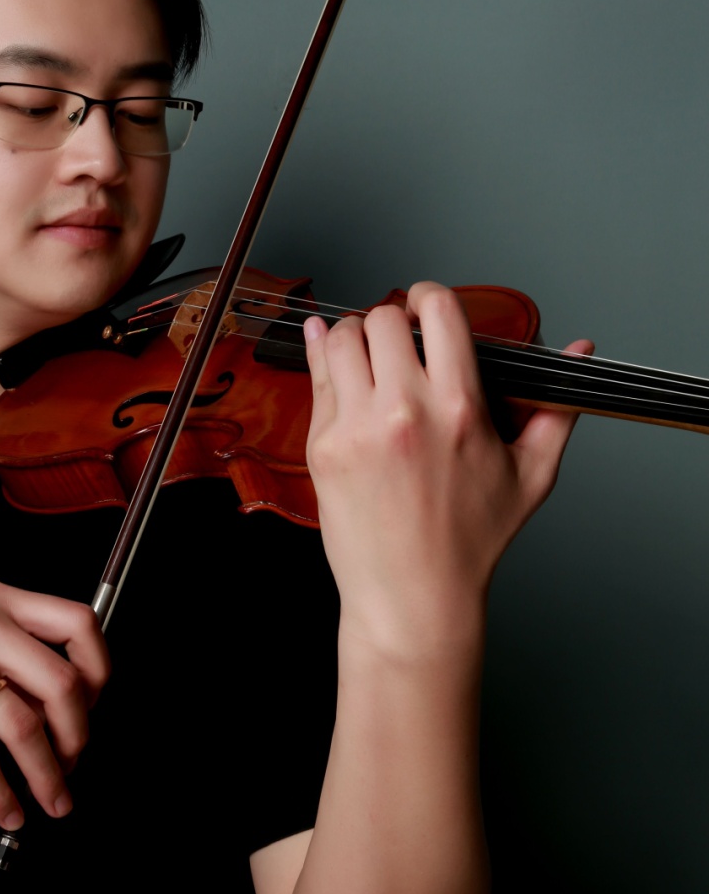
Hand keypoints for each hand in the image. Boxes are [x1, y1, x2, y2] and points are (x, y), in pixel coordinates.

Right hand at [0, 579, 108, 829]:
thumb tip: (57, 703)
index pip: (78, 621)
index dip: (101, 672)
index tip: (96, 710)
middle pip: (63, 682)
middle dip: (79, 737)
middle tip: (74, 767)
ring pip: (24, 725)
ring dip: (47, 775)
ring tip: (51, 801)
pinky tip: (5, 810)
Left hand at [304, 281, 592, 658]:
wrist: (414, 596)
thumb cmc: (472, 542)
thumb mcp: (531, 475)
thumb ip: (556, 408)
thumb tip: (579, 351)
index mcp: (459, 407)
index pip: (437, 310)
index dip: (429, 297)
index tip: (426, 307)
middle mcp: (405, 410)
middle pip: (383, 318)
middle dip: (391, 321)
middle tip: (397, 341)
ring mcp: (358, 427)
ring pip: (340, 338)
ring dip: (353, 336)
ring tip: (367, 356)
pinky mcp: (324, 446)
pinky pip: (315, 378)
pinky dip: (322, 360)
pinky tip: (332, 359)